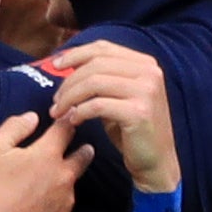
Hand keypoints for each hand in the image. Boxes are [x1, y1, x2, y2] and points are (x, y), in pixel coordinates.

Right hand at [0, 110, 85, 211]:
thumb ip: (15, 127)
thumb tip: (32, 118)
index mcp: (48, 154)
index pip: (65, 130)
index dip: (66, 122)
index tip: (68, 120)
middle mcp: (63, 176)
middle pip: (82, 158)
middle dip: (83, 152)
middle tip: (85, 150)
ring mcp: (65, 202)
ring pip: (70, 187)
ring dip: (62, 184)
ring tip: (44, 189)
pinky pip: (61, 211)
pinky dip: (53, 208)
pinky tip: (36, 211)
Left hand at [41, 39, 177, 191]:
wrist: (157, 162)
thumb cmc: (132, 131)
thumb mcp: (118, 97)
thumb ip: (102, 79)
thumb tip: (68, 65)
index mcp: (145, 63)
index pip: (103, 48)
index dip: (76, 54)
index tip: (56, 65)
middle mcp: (149, 72)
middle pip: (96, 64)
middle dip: (69, 81)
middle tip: (55, 100)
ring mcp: (146, 91)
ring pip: (94, 82)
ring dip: (70, 97)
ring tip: (58, 112)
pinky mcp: (138, 112)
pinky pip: (97, 105)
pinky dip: (79, 112)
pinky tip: (73, 121)